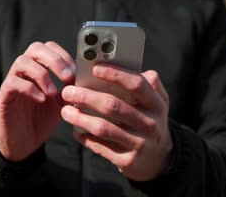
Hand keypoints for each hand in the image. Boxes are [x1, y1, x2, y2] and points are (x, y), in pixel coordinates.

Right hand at [0, 41, 74, 161]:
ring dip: (42, 74)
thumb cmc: (42, 121)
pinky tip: (42, 100)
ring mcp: (12, 82)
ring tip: (53, 92)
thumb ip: (71, 91)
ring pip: (22, 61)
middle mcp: (24, 72)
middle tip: (67, 76)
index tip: (75, 71)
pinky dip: (30, 89)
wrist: (24, 144)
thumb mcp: (62, 105)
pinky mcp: (3, 97)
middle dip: (54, 59)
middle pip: (35, 48)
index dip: (63, 55)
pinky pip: (12, 83)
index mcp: (39, 69)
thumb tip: (87, 81)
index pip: (48, 47)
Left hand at [60, 64, 172, 180]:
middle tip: (67, 91)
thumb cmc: (150, 121)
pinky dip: (85, 138)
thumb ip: (146, 83)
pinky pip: (101, 147)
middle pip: (113, 106)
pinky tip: (76, 131)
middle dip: (87, 97)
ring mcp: (139, 143)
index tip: (95, 68)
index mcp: (156, 104)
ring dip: (80, 119)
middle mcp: (150, 123)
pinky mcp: (127, 160)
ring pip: (103, 128)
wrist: (159, 159)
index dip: (115, 74)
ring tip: (65, 111)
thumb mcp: (156, 102)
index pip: (137, 84)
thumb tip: (126, 65)